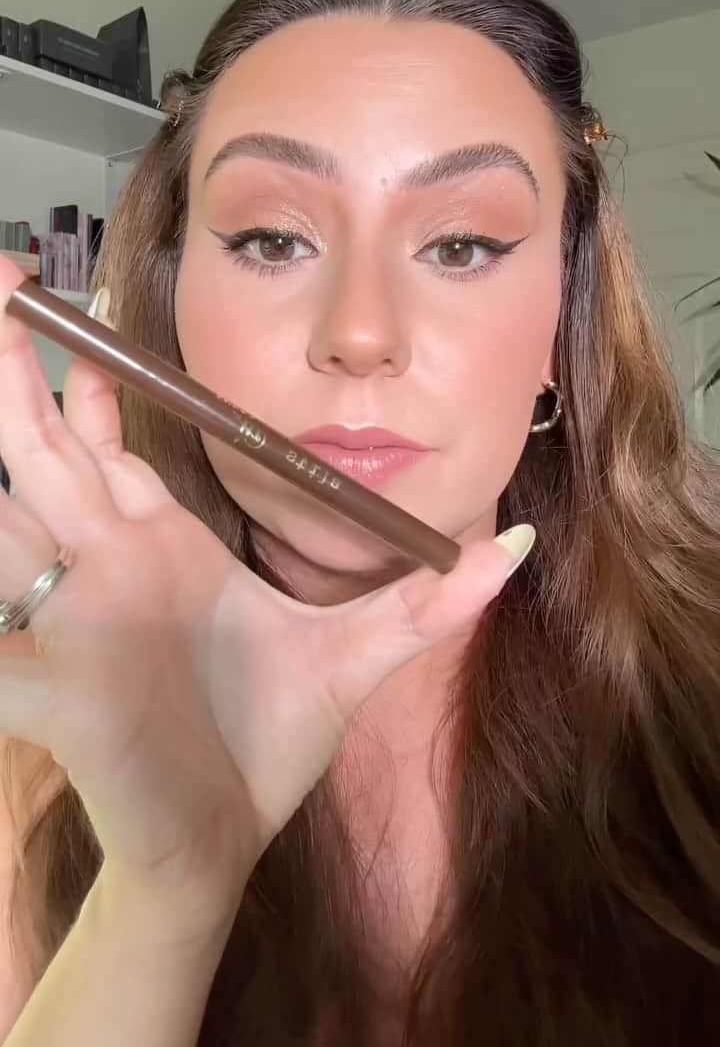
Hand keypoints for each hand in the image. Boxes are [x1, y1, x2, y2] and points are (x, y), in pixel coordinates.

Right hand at [0, 253, 530, 939]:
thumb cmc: (268, 744)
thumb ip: (429, 603)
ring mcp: (72, 619)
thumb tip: (519, 543)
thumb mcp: (356, 658)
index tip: (93, 314)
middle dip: (19, 376)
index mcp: (164, 551)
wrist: (220, 842)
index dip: (95, 389)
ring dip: (0, 443)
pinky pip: (0, 647)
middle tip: (9, 287)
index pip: (113, 449)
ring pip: (11, 518)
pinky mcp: (50, 686)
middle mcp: (108, 569)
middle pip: (46, 451)